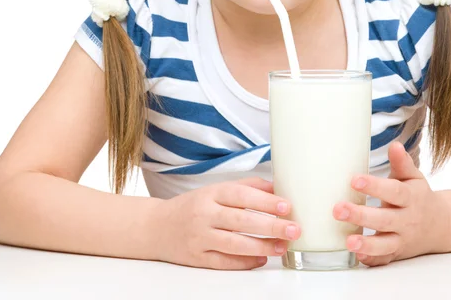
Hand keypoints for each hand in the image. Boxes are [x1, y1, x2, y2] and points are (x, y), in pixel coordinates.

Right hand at [153, 177, 300, 269]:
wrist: (157, 226)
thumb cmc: (193, 205)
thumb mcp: (216, 189)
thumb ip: (246, 187)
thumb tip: (275, 189)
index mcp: (211, 193)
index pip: (242, 196)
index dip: (265, 201)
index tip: (286, 206)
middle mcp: (204, 214)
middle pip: (241, 221)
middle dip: (271, 226)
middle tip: (293, 229)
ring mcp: (200, 237)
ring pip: (235, 244)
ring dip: (262, 246)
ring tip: (282, 246)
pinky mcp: (197, 258)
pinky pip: (224, 262)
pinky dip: (245, 262)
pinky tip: (261, 259)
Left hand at [333, 142, 448, 266]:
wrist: (441, 225)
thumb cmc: (419, 196)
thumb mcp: (414, 177)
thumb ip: (402, 163)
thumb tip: (395, 145)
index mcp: (410, 198)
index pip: (393, 192)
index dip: (374, 186)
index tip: (354, 180)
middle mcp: (407, 220)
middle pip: (384, 219)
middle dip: (361, 216)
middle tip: (338, 209)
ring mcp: (402, 239)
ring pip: (385, 244)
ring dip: (366, 244)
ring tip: (348, 241)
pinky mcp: (397, 253)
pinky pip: (385, 260)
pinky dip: (372, 260)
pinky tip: (357, 256)